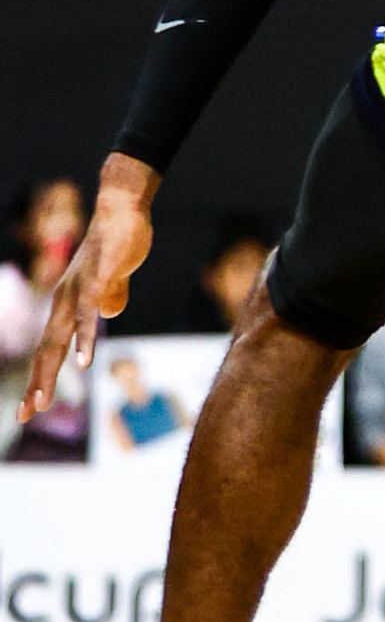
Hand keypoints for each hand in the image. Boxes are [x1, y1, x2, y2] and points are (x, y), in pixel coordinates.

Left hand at [21, 154, 158, 421]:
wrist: (122, 206)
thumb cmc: (119, 240)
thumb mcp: (114, 277)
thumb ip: (110, 297)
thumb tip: (108, 315)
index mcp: (68, 303)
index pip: (51, 347)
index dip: (41, 378)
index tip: (30, 409)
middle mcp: (66, 299)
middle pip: (48, 348)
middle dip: (38, 384)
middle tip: (26, 415)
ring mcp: (81, 289)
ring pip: (62, 337)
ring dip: (53, 371)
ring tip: (44, 400)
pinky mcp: (100, 278)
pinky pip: (90, 315)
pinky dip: (85, 340)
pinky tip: (86, 360)